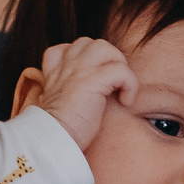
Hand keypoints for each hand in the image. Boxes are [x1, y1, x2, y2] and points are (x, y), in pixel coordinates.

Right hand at [20, 36, 136, 151]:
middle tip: (110, 85)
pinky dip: (129, 85)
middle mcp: (66, 63)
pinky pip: (122, 71)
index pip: (73, 48)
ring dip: (118, 66)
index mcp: (55, 67)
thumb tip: (85, 92)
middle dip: (107, 60)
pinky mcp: (94, 80)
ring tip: (118, 87)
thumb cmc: (57, 127)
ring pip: (106, 48)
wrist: (53, 139)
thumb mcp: (57, 100)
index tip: (92, 84)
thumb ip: (66, 87)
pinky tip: (125, 101)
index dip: (88, 62)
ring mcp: (80, 69)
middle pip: (92, 44)